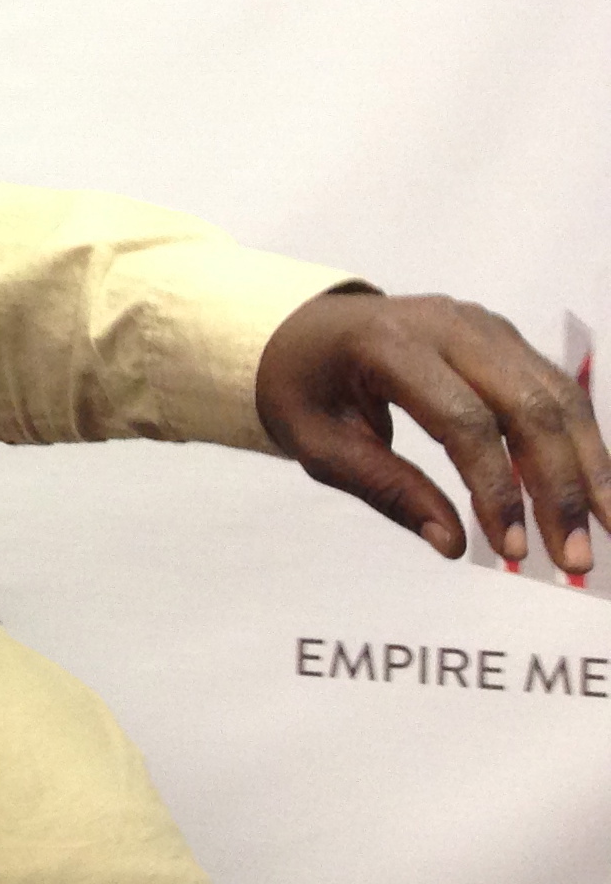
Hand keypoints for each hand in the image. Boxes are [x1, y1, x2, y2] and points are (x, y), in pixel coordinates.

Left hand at [255, 290, 610, 570]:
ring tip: (607, 531)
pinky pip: (555, 390)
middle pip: (527, 407)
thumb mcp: (318, 444)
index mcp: (389, 346)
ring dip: (589, 469)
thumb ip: (386, 489)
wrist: (302, 328)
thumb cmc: (304, 387)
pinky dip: (580, 443)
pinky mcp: (505, 337)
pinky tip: (595, 492)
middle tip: (575, 558)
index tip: (510, 549)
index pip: (463, 420)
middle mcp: (448, 324)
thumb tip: (454, 543)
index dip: (495, 488)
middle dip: (560, 487)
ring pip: (556, 397)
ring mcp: (484, 325)